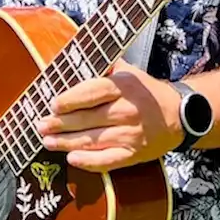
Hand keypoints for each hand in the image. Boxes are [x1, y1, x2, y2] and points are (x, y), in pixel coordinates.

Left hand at [37, 61, 182, 171]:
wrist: (179, 116)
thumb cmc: (146, 91)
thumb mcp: (129, 71)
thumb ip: (105, 65)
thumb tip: (75, 57)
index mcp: (124, 87)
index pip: (93, 92)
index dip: (71, 99)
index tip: (53, 103)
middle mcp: (127, 110)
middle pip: (88, 118)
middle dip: (60, 123)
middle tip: (40, 125)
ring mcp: (130, 134)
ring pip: (94, 140)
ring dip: (67, 142)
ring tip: (47, 141)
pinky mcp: (134, 154)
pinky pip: (108, 161)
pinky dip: (89, 161)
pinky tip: (72, 159)